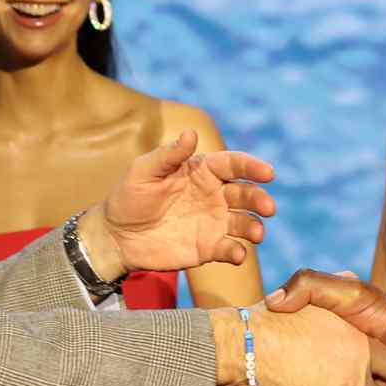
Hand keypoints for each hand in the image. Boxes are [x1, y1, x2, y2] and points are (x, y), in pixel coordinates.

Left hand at [86, 130, 275, 273]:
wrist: (116, 236)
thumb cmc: (129, 196)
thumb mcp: (144, 171)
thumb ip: (168, 155)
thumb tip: (191, 133)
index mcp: (202, 171)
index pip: (233, 164)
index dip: (252, 166)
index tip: (269, 173)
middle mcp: (214, 195)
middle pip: (246, 193)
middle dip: (259, 199)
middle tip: (268, 207)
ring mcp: (214, 222)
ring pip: (244, 221)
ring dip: (254, 226)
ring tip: (257, 233)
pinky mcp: (208, 247)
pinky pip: (229, 248)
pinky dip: (237, 251)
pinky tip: (237, 253)